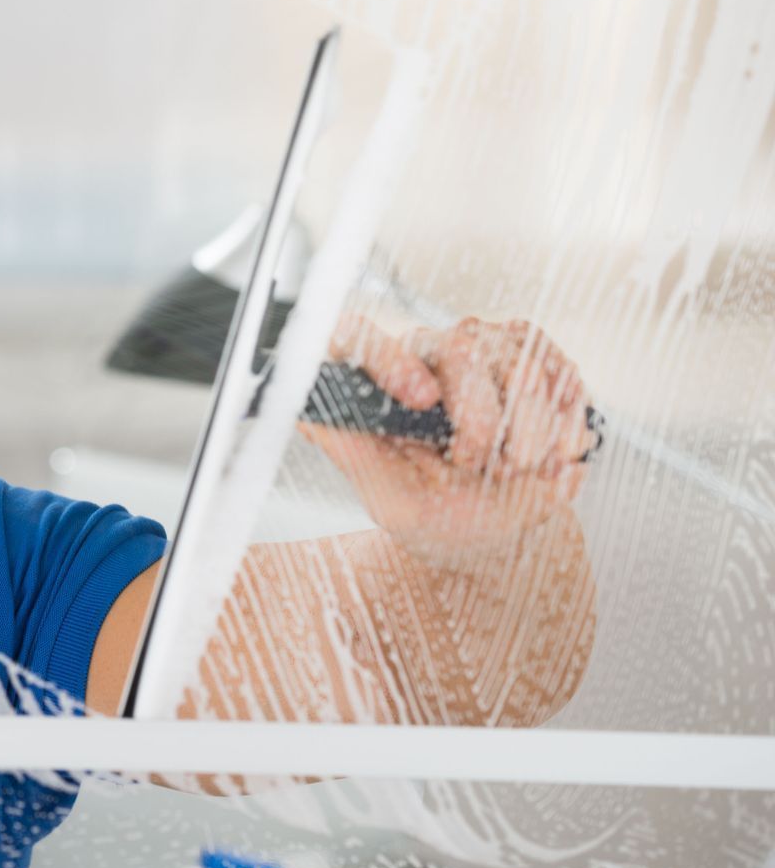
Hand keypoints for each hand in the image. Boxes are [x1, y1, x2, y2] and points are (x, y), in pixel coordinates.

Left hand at [297, 315, 595, 563]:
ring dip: (530, 427)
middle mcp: (424, 353)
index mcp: (378, 382)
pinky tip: (555, 450)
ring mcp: (480, 347)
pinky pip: (558, 368)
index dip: (390, 358)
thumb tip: (302, 410)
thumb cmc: (438, 514)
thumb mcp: (392, 499)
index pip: (360, 336)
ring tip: (517, 466)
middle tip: (482, 465)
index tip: (422, 400)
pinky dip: (565, 417)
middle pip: (460, 351)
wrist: (500, 531)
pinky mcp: (531, 353)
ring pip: (518, 360)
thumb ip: (350, 452)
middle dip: (484, 420)